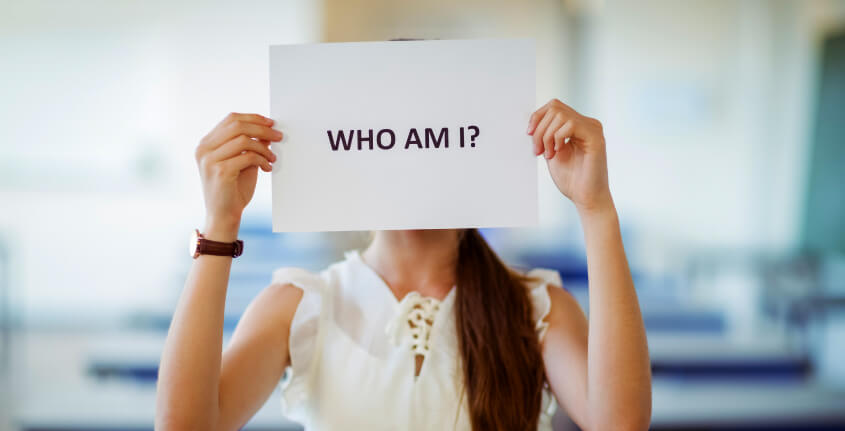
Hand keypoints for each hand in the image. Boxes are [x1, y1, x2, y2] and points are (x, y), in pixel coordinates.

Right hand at [194, 113, 281, 237]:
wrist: (224, 216)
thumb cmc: (233, 190)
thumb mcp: (243, 162)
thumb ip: (251, 145)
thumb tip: (267, 129)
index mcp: (206, 144)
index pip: (231, 119)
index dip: (253, 118)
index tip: (271, 123)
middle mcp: (204, 149)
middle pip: (237, 126)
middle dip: (262, 129)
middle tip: (278, 136)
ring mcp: (210, 160)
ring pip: (243, 140)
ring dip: (264, 147)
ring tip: (273, 157)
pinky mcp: (220, 171)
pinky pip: (247, 156)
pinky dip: (262, 159)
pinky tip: (268, 167)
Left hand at [527, 99, 612, 214]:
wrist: (586, 198)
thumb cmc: (571, 179)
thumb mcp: (551, 152)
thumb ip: (546, 135)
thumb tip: (533, 121)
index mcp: (579, 125)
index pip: (554, 106)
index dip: (537, 117)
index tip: (529, 135)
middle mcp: (588, 123)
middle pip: (555, 108)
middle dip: (540, 129)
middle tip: (538, 151)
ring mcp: (593, 129)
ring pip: (561, 115)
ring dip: (547, 136)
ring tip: (549, 154)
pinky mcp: (596, 138)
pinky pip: (570, 125)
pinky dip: (558, 137)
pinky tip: (558, 152)